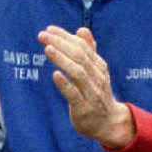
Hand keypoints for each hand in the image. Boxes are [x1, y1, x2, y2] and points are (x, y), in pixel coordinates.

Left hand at [38, 26, 133, 148]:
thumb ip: (89, 50)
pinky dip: (65, 84)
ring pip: (78, 73)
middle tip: (42, 35)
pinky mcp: (84, 108)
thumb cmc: (97, 93)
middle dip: (61, 44)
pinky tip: (55, 75)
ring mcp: (91, 93)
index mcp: (99, 66)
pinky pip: (74, 95)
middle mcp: (97, 77)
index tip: (49, 29)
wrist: (109, 122)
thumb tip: (81, 29)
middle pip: (80, 57)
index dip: (66, 37)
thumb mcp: (96, 71)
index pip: (82, 47)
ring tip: (48, 49)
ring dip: (62, 60)